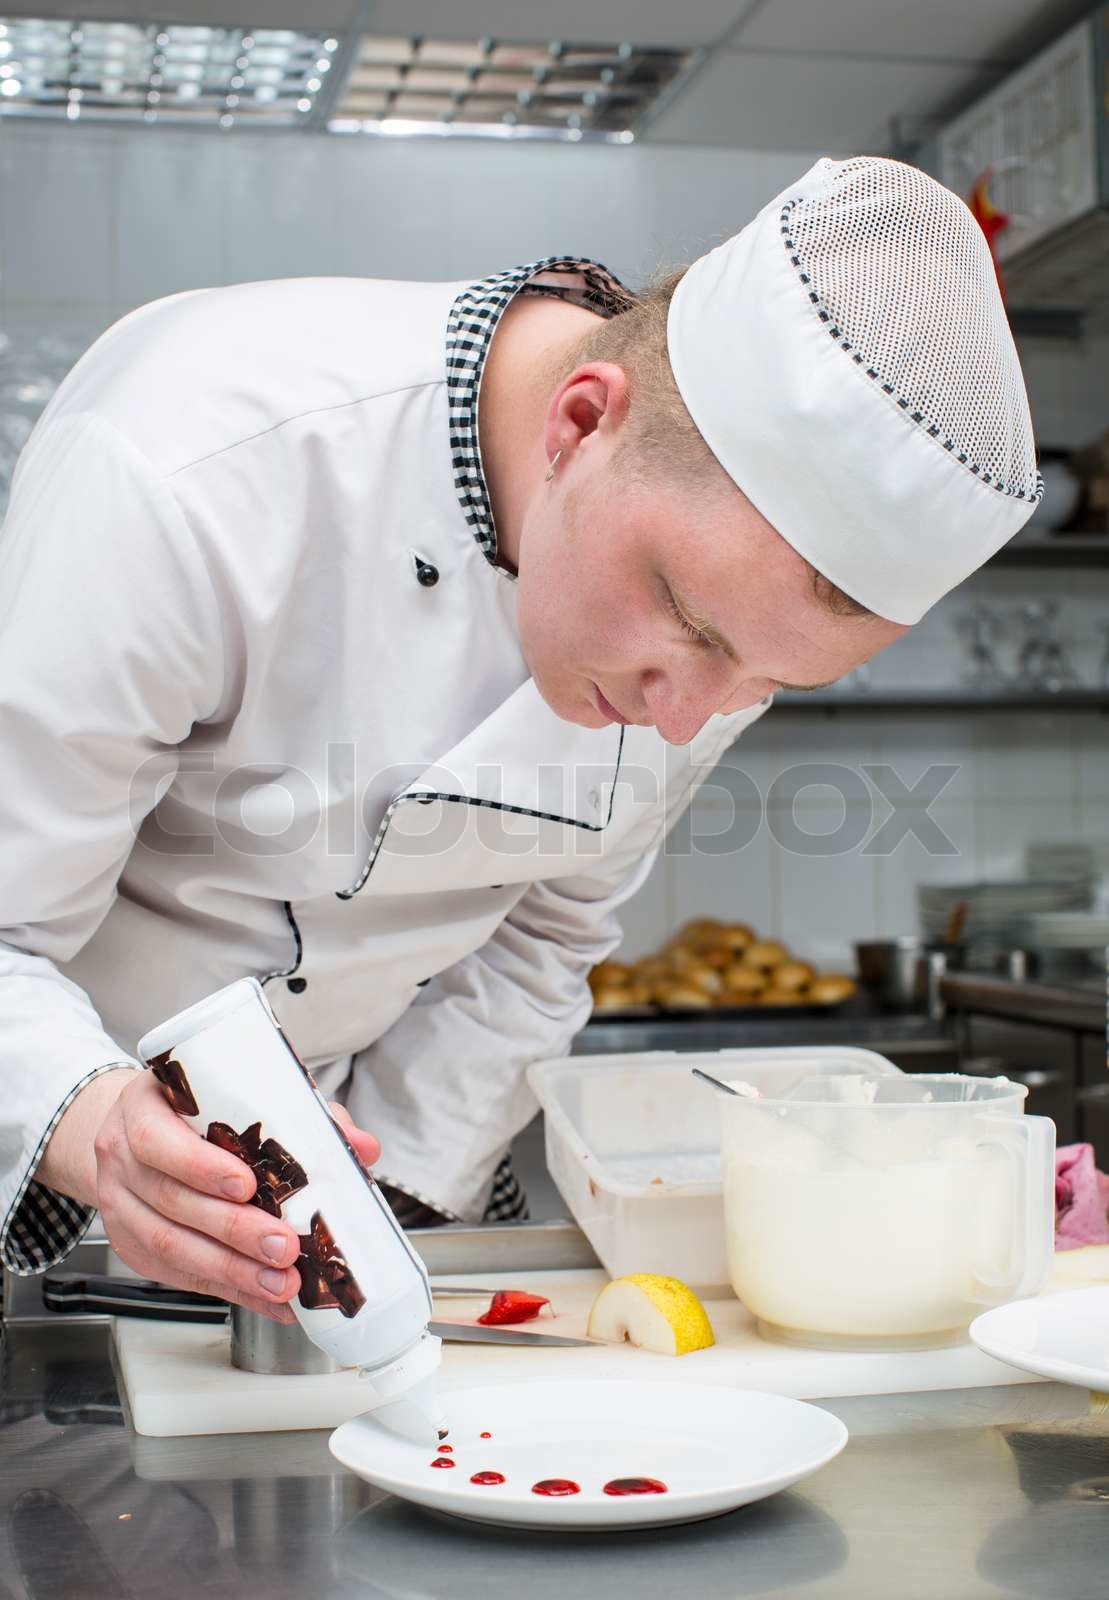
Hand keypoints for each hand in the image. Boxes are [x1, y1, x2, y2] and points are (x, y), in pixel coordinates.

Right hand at [86, 1073, 378, 1323]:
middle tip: (283, 1247)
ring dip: (232, 1271)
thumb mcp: (237, 1096)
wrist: (137, 1133)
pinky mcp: (133, 1247)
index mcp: (143, 1108)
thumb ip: (301, 1117)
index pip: (157, 1138)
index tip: (247, 1185)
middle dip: (234, 1230)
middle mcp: (123, 1159)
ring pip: (171, 1246)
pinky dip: (227, 1290)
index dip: (200, 1165)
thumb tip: (362, 1147)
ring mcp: (121, 1206)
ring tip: (281, 1282)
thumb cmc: (194, 1112)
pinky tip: (265, 1298)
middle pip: (173, 1201)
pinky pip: (177, 1275)